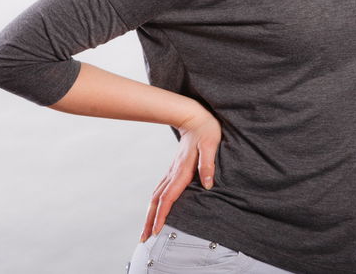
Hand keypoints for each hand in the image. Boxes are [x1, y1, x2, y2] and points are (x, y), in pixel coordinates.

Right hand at [139, 107, 222, 241]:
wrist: (194, 116)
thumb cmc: (206, 130)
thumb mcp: (211, 145)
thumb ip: (208, 165)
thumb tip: (207, 185)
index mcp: (182, 170)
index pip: (169, 197)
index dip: (161, 215)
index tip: (156, 230)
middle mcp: (173, 173)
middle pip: (157, 201)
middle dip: (149, 220)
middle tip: (144, 239)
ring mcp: (171, 171)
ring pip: (156, 196)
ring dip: (149, 214)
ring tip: (145, 230)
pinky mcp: (173, 170)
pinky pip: (160, 190)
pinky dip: (154, 203)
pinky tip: (154, 210)